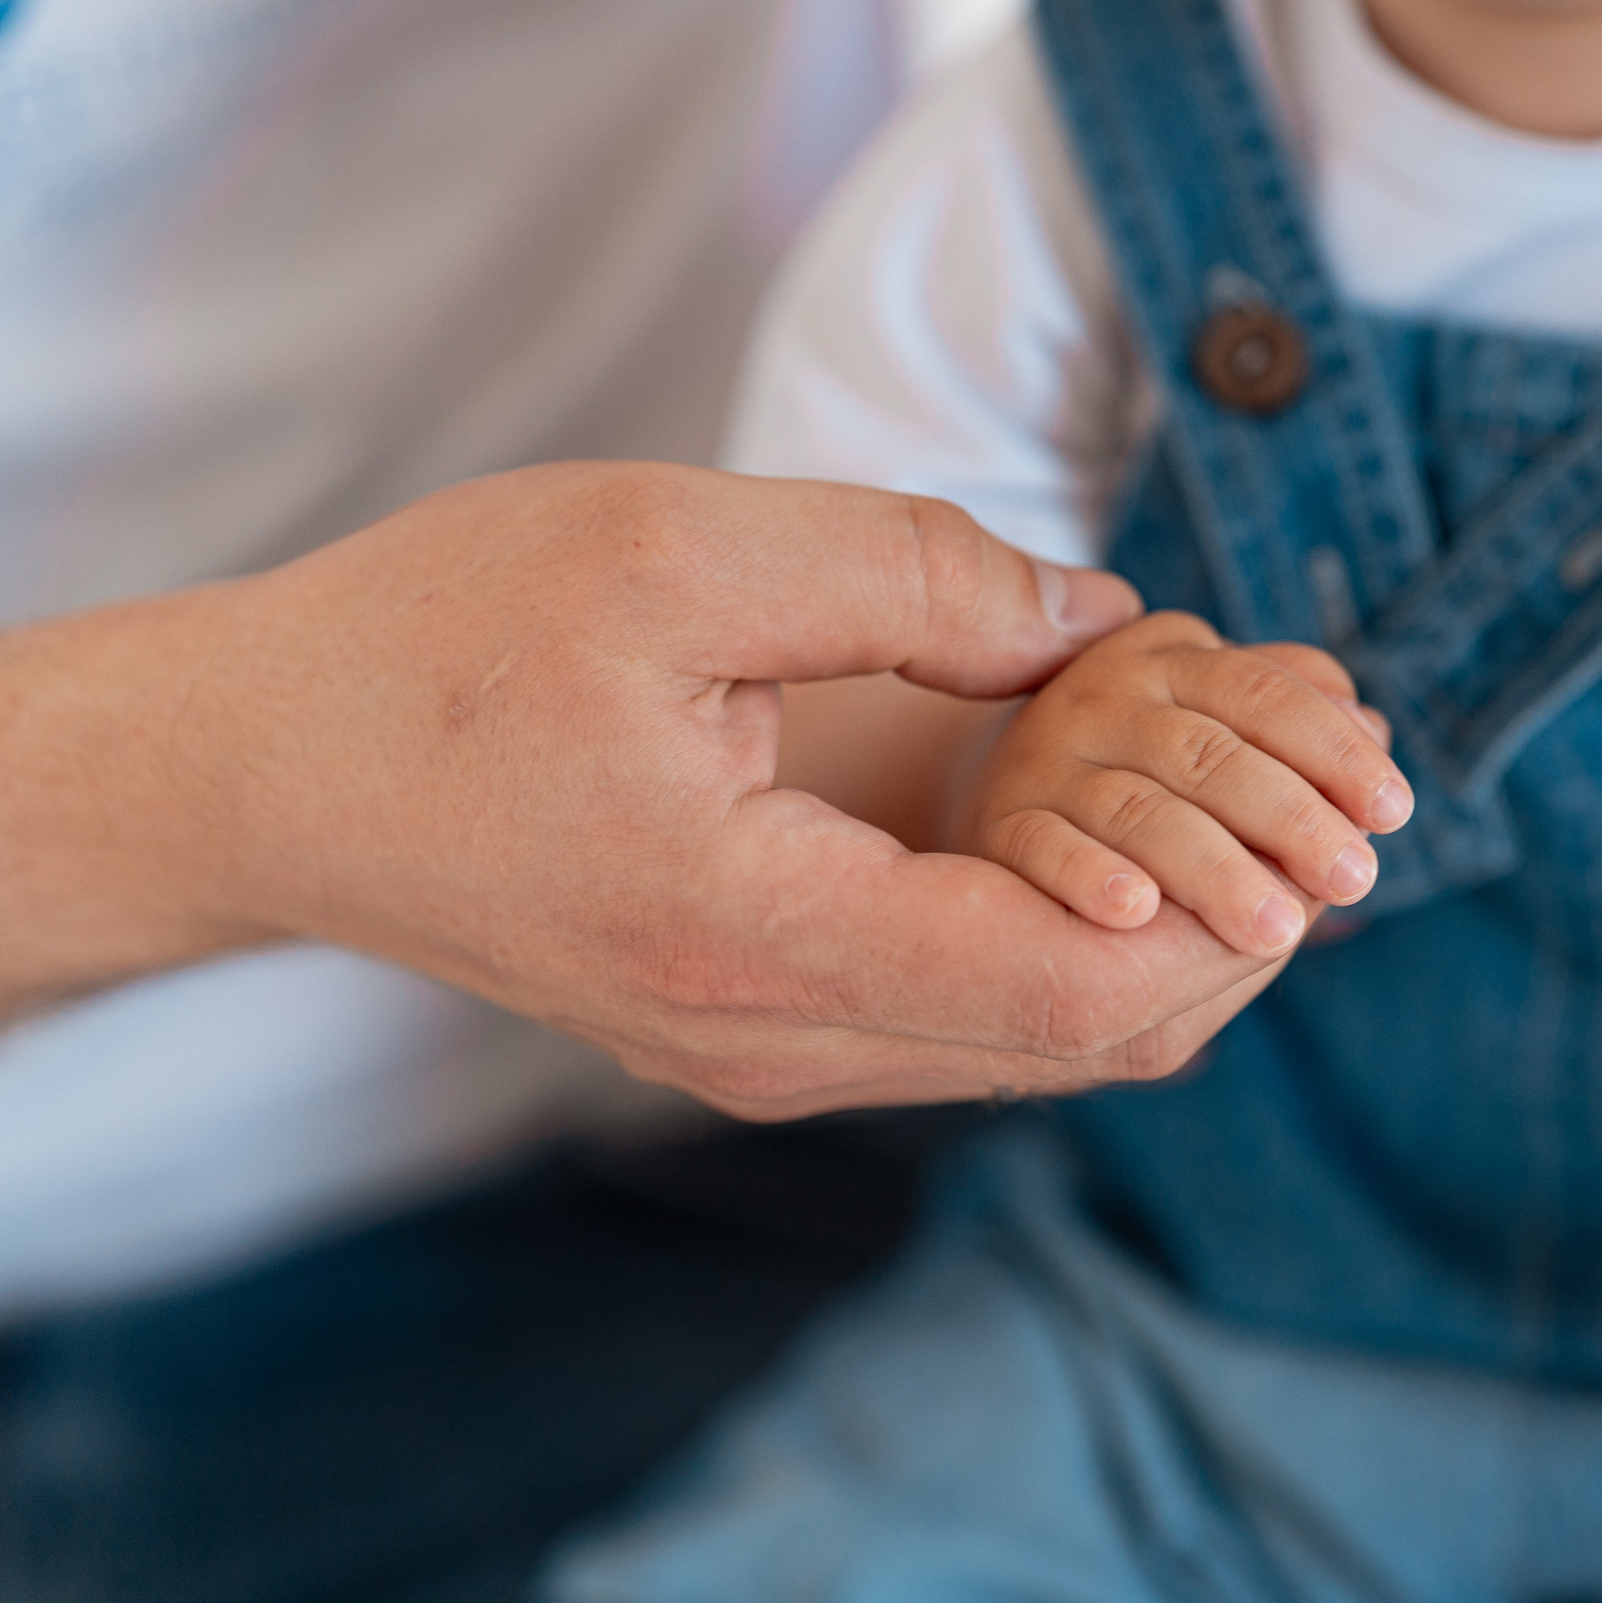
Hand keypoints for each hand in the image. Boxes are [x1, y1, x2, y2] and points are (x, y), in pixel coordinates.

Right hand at [0, 463, 1307, 1115]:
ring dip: (1167, 932)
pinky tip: (1112, 815)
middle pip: (1086, 1040)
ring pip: (1040, 1038)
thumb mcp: (675, 551)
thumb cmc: (442, 645)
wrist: (273, 771)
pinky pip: (970, 1008)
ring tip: (1245, 793)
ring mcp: (766, 1051)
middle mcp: (775, 1041)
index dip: (1230, 908)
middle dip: (1237, 926)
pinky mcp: (759, 1022)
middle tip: (1328, 794)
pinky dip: (1074, 927)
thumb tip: (1102, 616)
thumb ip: (913, 573)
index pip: (1072, 992)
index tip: (1325, 803)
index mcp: (757, 936)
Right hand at [957, 612, 1412, 955]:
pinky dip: (1089, 875)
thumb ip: (1298, 724)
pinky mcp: (1000, 826)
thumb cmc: (1159, 769)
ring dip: (1215, 870)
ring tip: (1278, 930)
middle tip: (1356, 878)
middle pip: (1210, 755)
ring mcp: (1044, 761)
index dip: (1335, 750)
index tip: (1394, 811)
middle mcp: (1103, 695)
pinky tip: (1135, 912)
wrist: (1017, 799)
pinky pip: (1044, 849)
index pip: (1263, 693)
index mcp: (1172, 657)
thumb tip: (1374, 724)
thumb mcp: (1226, 726)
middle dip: (1292, 819)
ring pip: (1138, 811)